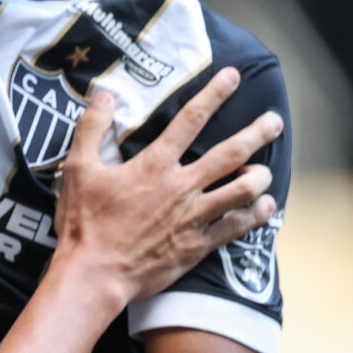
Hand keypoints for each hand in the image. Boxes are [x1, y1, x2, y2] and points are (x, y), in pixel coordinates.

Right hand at [53, 66, 280, 307]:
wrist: (93, 276)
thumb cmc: (84, 223)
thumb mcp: (77, 170)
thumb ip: (92, 128)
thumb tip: (105, 94)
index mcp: (154, 166)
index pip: (190, 120)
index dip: (214, 94)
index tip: (233, 77)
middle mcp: (181, 187)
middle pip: (231, 154)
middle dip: (257, 134)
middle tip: (275, 121)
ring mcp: (194, 218)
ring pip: (242, 190)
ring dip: (261, 177)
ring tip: (267, 169)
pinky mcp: (198, 246)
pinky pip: (236, 227)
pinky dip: (255, 215)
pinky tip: (266, 206)